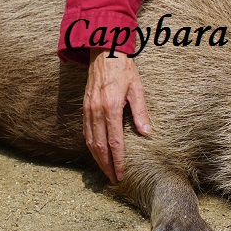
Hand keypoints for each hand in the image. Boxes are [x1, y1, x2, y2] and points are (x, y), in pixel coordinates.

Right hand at [83, 48, 151, 183]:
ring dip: (97, 159)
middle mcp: (96, 111)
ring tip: (106, 171)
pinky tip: (97, 153)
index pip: (114, 142)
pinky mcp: (84, 107)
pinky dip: (91, 146)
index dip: (118, 160)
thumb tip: (146, 132)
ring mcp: (88, 109)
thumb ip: (140, 111)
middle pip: (99, 146)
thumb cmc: (123, 68)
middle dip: (106, 165)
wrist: (104, 52)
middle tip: (114, 179)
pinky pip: (86, 131)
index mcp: (111, 107)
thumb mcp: (137, 88)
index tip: (121, 173)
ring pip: (90, 141)